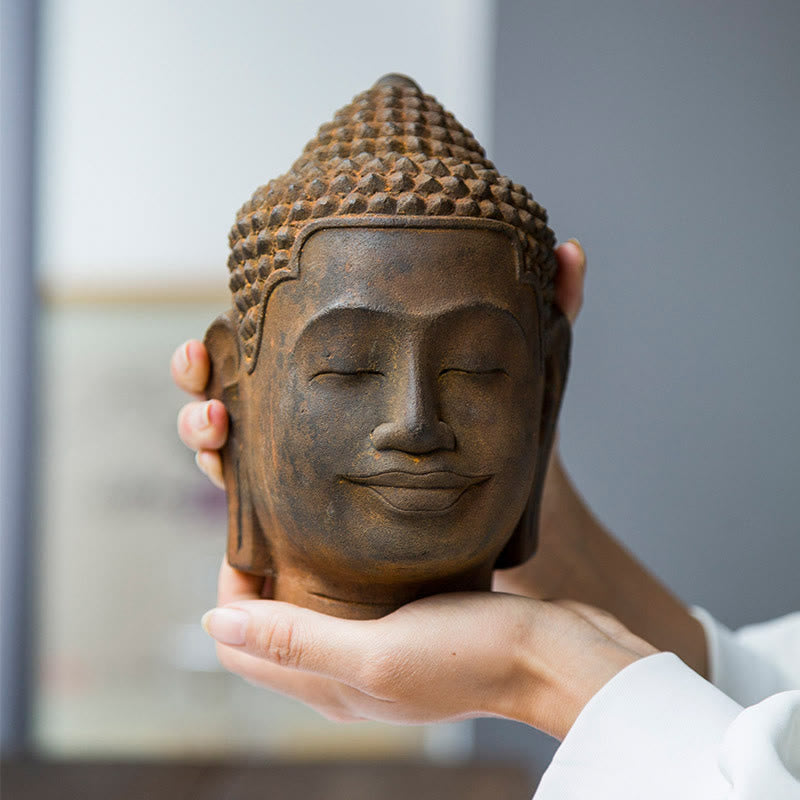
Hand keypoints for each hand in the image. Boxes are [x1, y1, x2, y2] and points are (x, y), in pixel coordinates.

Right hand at [171, 239, 586, 489]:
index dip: (238, 332)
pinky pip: (252, 496)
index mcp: (350, 363)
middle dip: (202, 375)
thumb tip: (571, 251)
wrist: (505, 524)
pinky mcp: (308, 509)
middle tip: (195, 367)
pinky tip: (223, 476)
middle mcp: (317, 407)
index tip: (223, 322)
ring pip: (232, 438)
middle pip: (238, 384)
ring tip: (212, 428)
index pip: (279, 337)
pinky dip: (229, 485)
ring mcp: (308, 458)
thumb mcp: (524, 376)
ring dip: (203, 429)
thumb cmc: (510, 441)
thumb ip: (547, 318)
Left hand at [202, 557, 655, 739]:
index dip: (230, 591)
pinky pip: (351, 596)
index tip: (243, 536)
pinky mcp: (407, 622)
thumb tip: (216, 623)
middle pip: (271, 624)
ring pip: (310, 607)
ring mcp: (377, 646)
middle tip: (268, 515)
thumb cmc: (471, 656)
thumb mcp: (376, 650)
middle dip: (257, 576)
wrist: (552, 653)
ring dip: (294, 568)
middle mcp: (344, 670)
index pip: (241, 645)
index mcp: (326, 686)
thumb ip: (296, 640)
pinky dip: (336, 568)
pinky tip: (350, 534)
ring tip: (299, 517)